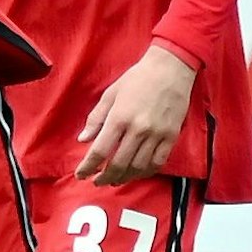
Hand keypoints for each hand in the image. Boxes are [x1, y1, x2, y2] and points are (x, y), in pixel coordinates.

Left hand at [76, 44, 198, 185]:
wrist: (170, 70)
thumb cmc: (137, 79)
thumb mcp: (110, 94)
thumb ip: (96, 118)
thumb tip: (83, 139)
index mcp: (119, 118)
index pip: (99, 150)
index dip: (88, 166)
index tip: (81, 175)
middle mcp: (137, 129)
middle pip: (119, 163)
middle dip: (105, 177)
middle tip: (98, 181)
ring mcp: (156, 135)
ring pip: (138, 167)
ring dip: (124, 178)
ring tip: (115, 180)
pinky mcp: (171, 137)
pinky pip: (158, 162)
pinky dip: (145, 172)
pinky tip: (136, 173)